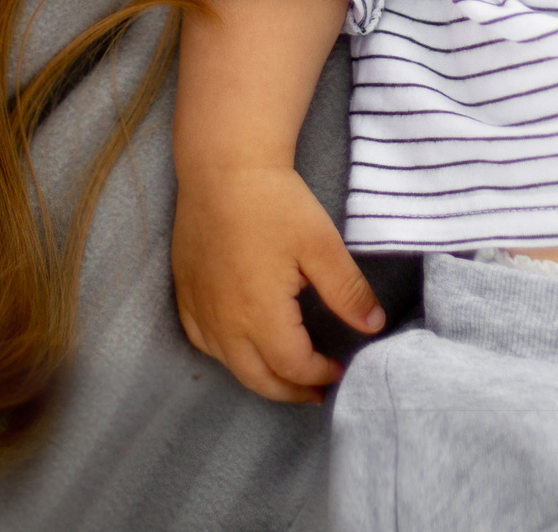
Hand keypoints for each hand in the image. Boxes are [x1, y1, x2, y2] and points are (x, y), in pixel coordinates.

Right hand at [173, 162, 383, 404]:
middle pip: (258, 379)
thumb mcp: (322, 246)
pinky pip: (200, 339)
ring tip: (284, 373)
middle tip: (315, 392)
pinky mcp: (185, 289)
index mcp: (260, 314)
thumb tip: (373, 327)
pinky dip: (224, 354)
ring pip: (227, 364)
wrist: (222, 165)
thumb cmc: (274, 202)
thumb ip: (349, 293)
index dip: (319, 375)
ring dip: (258, 376)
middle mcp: (224, 321)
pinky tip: (239, 345)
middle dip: (290, 391)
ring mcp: (200, 307)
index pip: (293, 366)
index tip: (339, 368)